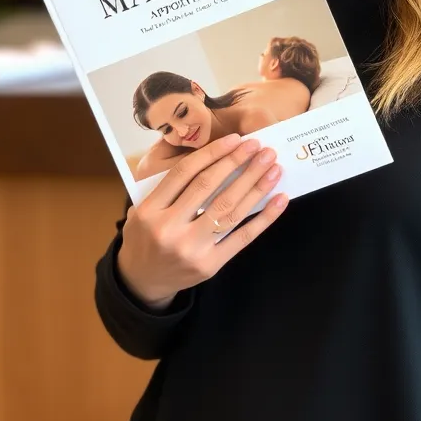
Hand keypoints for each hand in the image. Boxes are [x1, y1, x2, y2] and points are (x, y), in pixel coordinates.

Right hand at [116, 133, 286, 309]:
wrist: (141, 281)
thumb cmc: (145, 236)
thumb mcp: (142, 208)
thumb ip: (168, 185)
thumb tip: (211, 155)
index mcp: (149, 210)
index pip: (185, 172)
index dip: (212, 153)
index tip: (234, 139)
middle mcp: (169, 229)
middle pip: (209, 187)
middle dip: (237, 163)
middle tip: (259, 146)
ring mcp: (191, 249)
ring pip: (229, 209)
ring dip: (255, 185)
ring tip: (273, 167)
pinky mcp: (210, 265)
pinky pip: (242, 237)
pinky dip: (264, 218)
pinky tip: (279, 199)